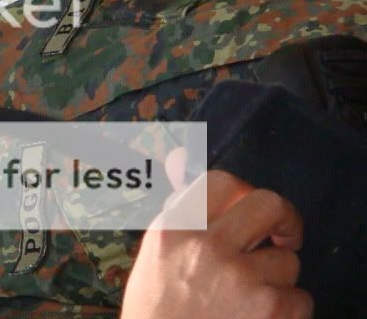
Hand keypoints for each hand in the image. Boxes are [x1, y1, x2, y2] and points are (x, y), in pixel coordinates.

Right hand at [121, 168, 311, 318]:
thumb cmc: (156, 312)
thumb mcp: (156, 254)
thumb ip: (178, 208)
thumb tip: (181, 155)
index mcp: (173, 228)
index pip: (222, 181)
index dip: (245, 193)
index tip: (248, 210)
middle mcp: (206, 246)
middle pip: (270, 204)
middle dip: (285, 221)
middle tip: (283, 239)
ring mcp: (241, 278)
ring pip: (287, 261)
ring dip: (277, 281)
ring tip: (247, 303)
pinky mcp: (270, 310)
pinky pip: (300, 298)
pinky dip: (287, 313)